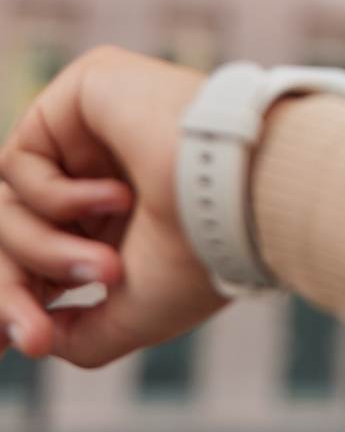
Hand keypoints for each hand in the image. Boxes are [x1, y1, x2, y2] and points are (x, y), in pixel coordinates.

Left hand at [0, 46, 227, 367]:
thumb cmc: (202, 250)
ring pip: (12, 202)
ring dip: (45, 250)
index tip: (24, 342)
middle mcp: (104, 168)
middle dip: (17, 288)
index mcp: (121, 214)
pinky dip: (53, 197)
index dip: (17, 299)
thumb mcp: (134, 311)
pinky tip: (116, 197)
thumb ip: (82, 334)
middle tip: (35, 335)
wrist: (235, 193)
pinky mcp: (85, 89)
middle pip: (15, 231)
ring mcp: (94, 128)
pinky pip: (21, 160)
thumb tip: (39, 336)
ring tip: (104, 266)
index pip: (40, 255)